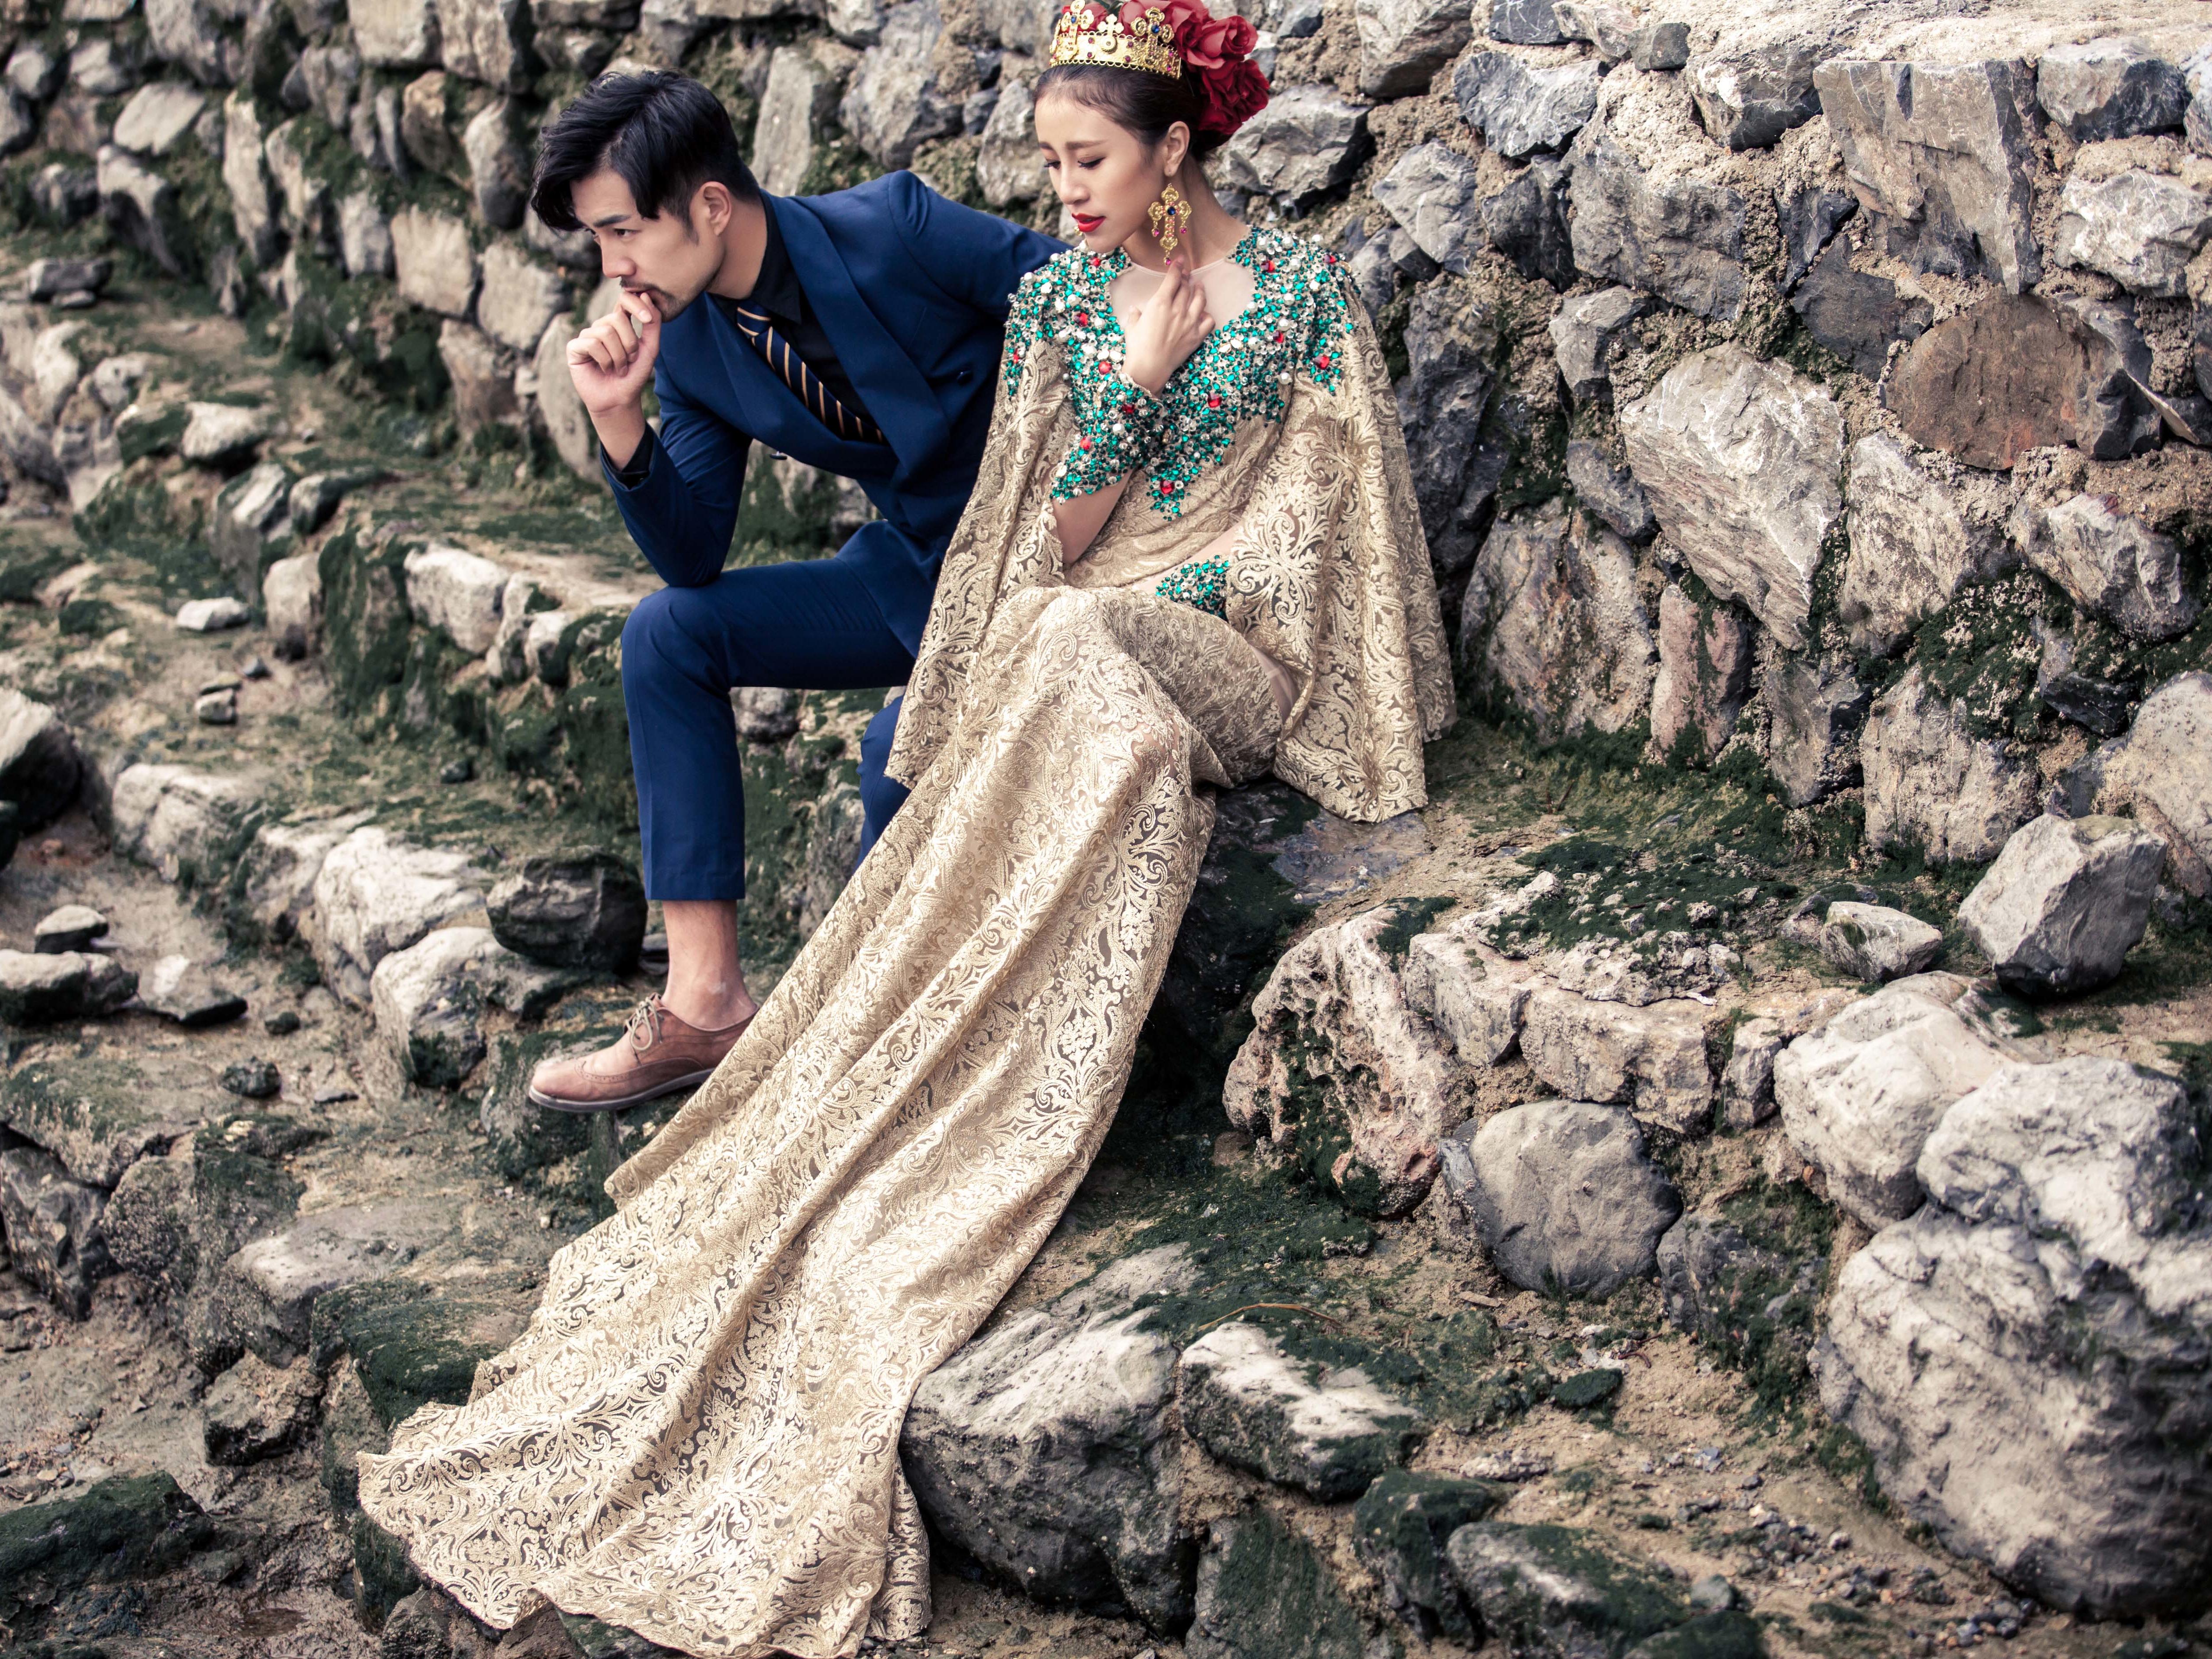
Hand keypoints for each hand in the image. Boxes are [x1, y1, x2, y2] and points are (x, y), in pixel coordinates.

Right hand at [567, 289, 660, 417]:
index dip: (636, 305)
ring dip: (618, 356)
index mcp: (618, 323)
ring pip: (605, 333)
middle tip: (629, 361)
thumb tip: (646, 295)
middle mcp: (601, 326)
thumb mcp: (650, 348)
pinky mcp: (574, 347)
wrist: (620, 399)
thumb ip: (652, 324)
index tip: (647, 319)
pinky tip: (604, 369)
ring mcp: (587, 336)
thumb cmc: (634, 375)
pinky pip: (592, 344)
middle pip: (616, 318)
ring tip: (618, 369)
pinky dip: (605, 360)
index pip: (624, 300)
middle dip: (629, 343)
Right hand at [1122, 259, 1212, 395]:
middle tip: (1186, 274)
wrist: (1149, 368)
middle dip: (1186, 277)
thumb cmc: (1137, 347)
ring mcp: (1189, 322)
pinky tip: (1203, 313)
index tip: (1180, 260)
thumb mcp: (1132, 326)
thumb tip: (1135, 309)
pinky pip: (1209, 321)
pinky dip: (1207, 314)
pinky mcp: (1196, 336)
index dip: (1177, 267)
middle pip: (1186, 287)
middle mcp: (1177, 310)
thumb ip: (1135, 315)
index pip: (1172, 279)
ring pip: (1200, 300)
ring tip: (1199, 286)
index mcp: (1160, 303)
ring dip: (1200, 290)